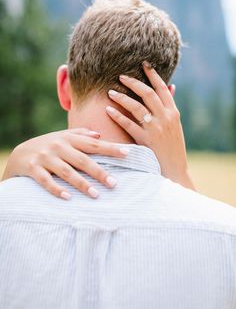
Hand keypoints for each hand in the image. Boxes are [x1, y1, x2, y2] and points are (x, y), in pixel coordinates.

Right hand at [2, 128, 128, 199]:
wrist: (19, 152)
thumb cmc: (48, 145)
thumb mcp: (62, 137)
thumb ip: (80, 135)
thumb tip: (99, 135)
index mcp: (68, 138)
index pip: (93, 144)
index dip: (110, 148)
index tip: (127, 153)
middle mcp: (57, 146)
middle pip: (82, 160)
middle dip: (99, 171)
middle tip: (113, 183)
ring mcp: (45, 157)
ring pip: (66, 172)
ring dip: (81, 184)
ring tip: (95, 195)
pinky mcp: (32, 169)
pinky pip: (46, 181)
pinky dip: (56, 189)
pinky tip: (68, 198)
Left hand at [106, 61, 195, 189]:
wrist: (175, 171)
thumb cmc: (173, 148)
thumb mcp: (176, 126)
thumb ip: (170, 108)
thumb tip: (171, 86)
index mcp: (173, 113)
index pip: (162, 88)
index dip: (153, 75)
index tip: (144, 64)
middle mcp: (166, 118)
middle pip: (147, 93)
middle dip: (133, 82)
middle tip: (120, 76)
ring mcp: (155, 129)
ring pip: (136, 106)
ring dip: (122, 97)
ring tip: (110, 91)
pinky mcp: (145, 140)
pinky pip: (128, 124)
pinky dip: (117, 115)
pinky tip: (108, 109)